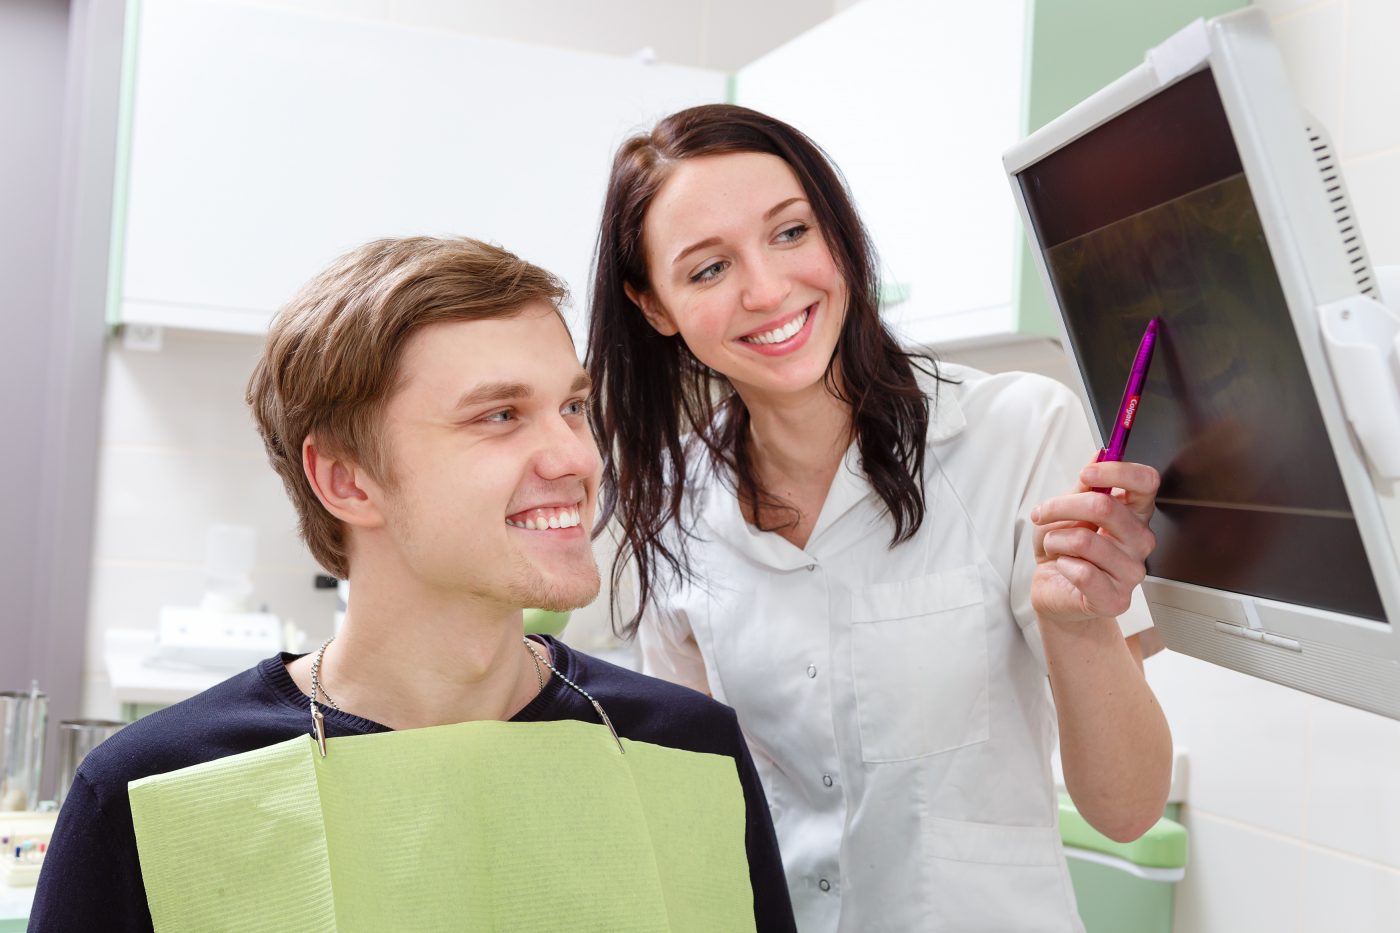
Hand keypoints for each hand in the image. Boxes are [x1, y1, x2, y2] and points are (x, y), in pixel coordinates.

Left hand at [1030, 460, 1159, 625]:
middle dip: (1062, 506)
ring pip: (1085, 540)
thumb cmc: (1062, 550)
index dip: (1117, 471)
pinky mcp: (1115, 599)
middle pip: (1106, 507)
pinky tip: (1065, 568)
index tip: (1087, 473)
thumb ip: (1084, 485)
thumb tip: (1100, 453)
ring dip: (1056, 540)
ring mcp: (1132, 571)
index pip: (1146, 483)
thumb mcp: (1066, 510)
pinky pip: (1083, 572)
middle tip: (1043, 513)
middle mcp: (1139, 541)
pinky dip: (1062, 565)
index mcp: (1133, 514)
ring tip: (1056, 547)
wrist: (1052, 589)